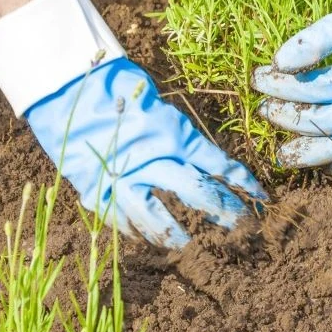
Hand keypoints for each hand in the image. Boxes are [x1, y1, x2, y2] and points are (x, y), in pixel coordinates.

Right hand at [0, 0, 264, 248]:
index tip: (263, 197)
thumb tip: (199, 158)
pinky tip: (147, 238)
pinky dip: (137, 230)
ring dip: (178, 234)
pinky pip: (124, 220)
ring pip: (160, 218)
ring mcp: (126, 180)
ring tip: (188, 244)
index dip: (244, 183)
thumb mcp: (159, 106)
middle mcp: (156, 161)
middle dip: (224, 212)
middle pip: (200, 194)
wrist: (69, 89)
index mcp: (175, 136)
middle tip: (241, 225)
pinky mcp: (98, 192)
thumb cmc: (117, 87)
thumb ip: (179, 136)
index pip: (220, 165)